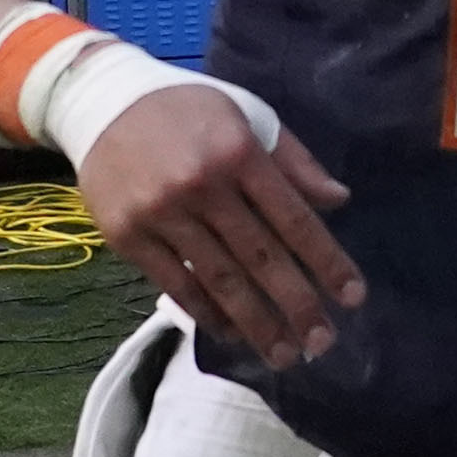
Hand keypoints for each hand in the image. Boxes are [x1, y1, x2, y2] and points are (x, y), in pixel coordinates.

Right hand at [79, 85, 363, 368]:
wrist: (103, 102)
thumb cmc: (188, 109)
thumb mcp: (248, 115)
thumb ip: (293, 161)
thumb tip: (338, 201)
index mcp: (238, 152)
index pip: (292, 217)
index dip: (326, 260)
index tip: (353, 297)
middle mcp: (202, 185)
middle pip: (260, 257)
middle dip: (296, 304)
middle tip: (323, 343)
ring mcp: (162, 214)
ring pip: (220, 280)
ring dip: (256, 323)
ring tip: (283, 354)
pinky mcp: (129, 236)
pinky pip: (177, 284)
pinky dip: (207, 313)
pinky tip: (232, 333)